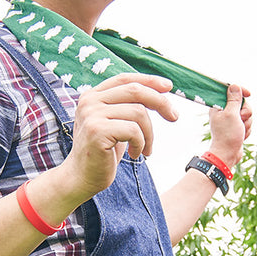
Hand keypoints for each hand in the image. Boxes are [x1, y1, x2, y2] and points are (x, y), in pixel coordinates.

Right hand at [61, 73, 177, 199]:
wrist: (82, 177)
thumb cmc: (104, 151)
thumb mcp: (116, 122)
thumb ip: (129, 105)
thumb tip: (160, 91)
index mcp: (93, 95)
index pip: (125, 78)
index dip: (149, 80)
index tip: (169, 87)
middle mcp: (90, 101)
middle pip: (135, 91)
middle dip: (160, 102)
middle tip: (174, 117)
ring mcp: (92, 115)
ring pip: (139, 113)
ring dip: (149, 134)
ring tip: (146, 149)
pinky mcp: (97, 131)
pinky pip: (134, 131)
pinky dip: (141, 144)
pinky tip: (135, 154)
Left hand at [207, 84, 250, 168]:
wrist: (228, 154)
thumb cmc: (227, 135)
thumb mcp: (231, 114)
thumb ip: (234, 99)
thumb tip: (234, 86)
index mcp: (218, 106)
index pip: (231, 91)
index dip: (241, 91)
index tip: (249, 94)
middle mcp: (224, 111)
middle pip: (242, 103)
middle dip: (245, 112)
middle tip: (241, 119)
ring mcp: (231, 120)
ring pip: (247, 114)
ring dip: (247, 123)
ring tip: (241, 130)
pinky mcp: (236, 127)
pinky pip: (247, 123)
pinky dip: (247, 129)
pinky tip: (242, 136)